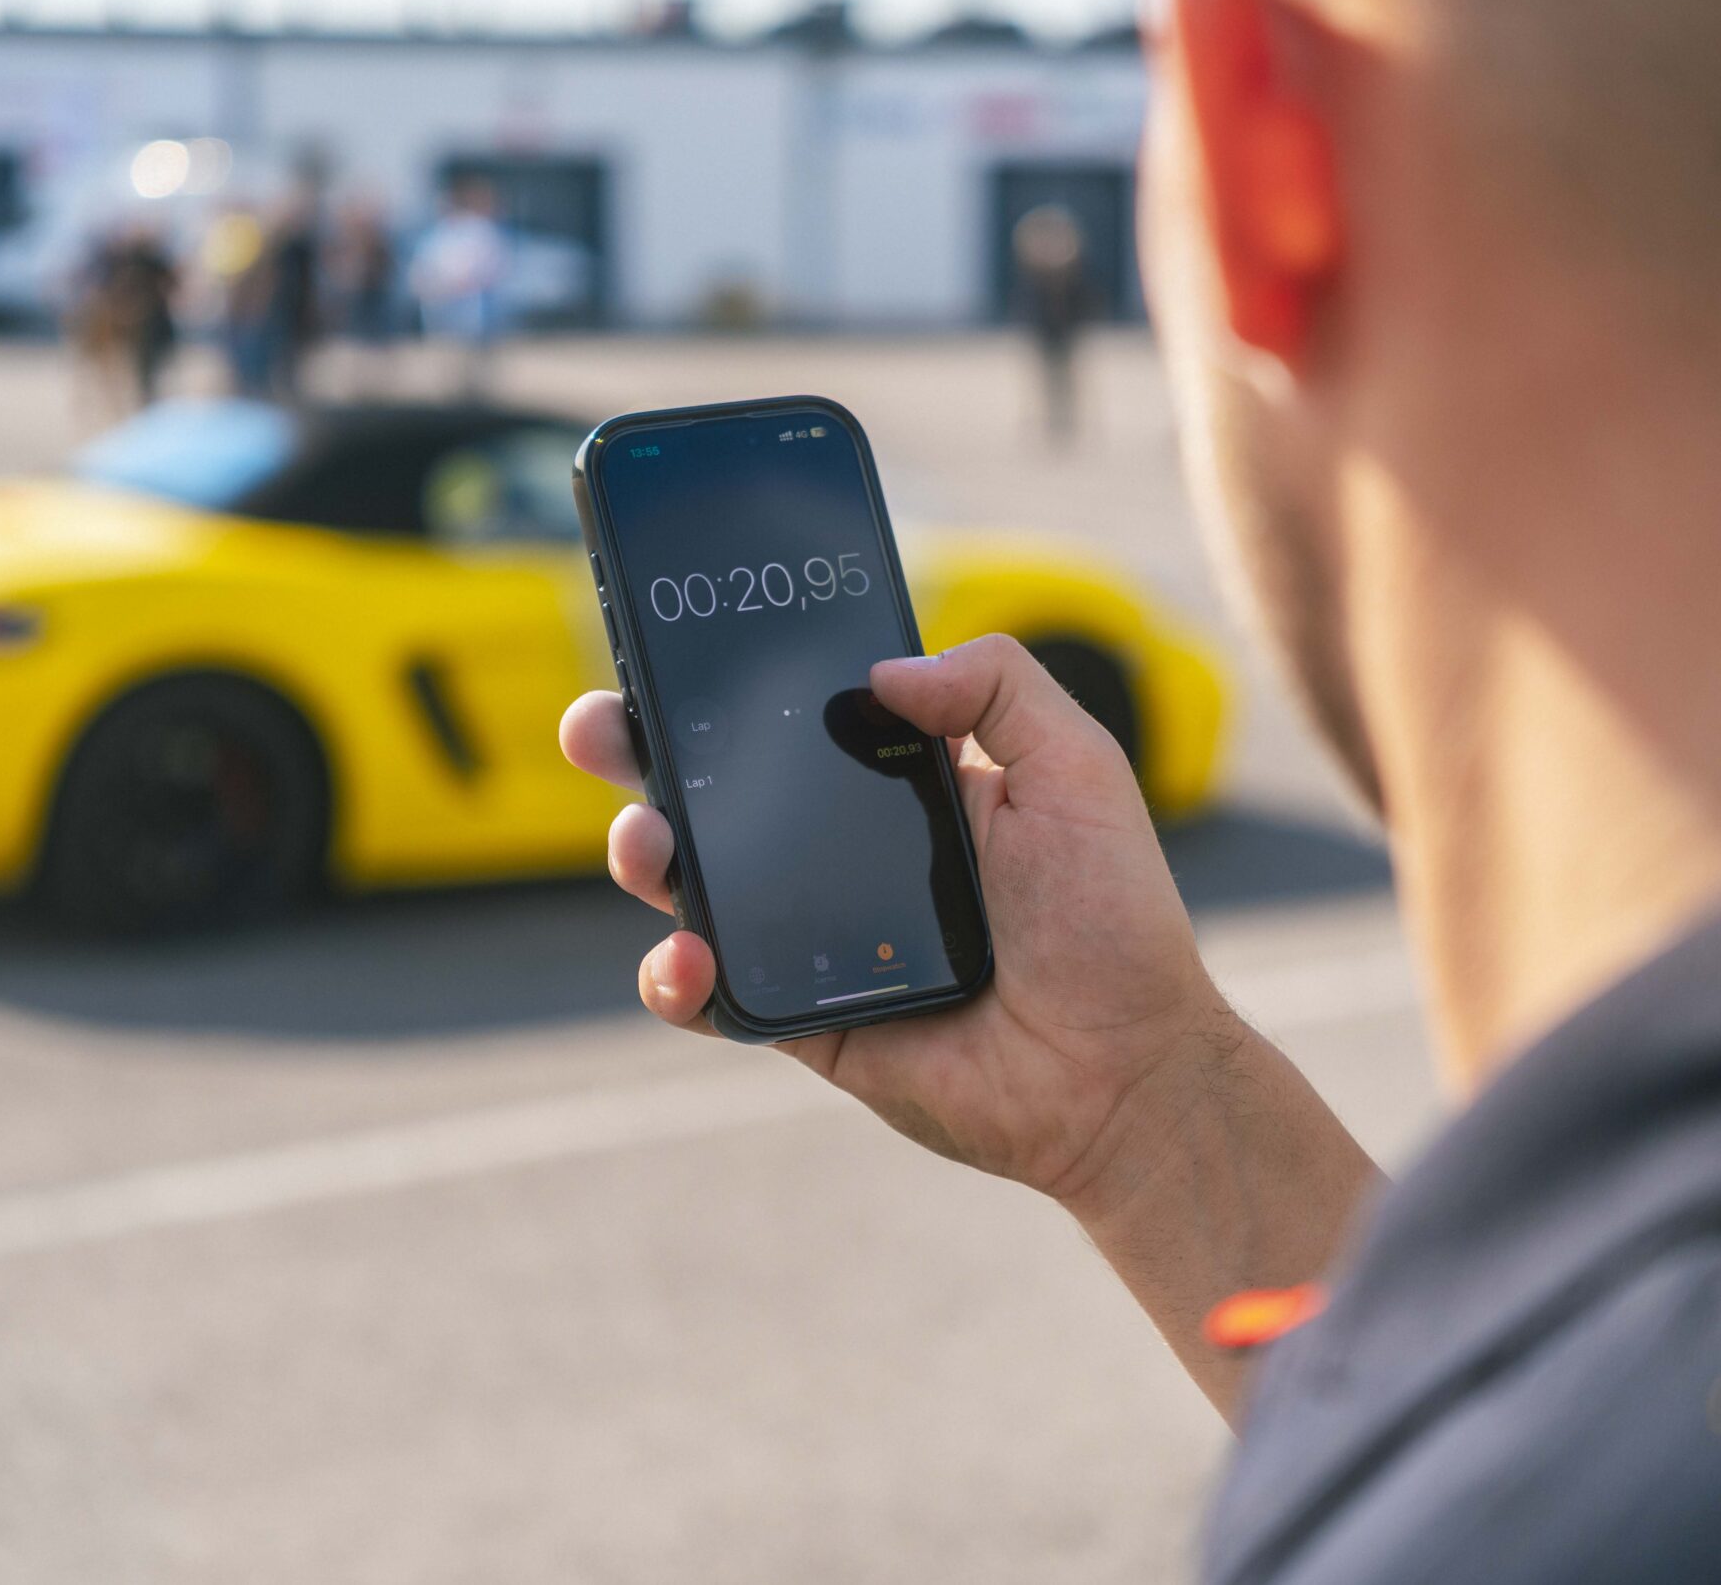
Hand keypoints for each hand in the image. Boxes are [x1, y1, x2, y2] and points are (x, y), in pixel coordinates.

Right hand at [562, 634, 1375, 1419]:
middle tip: (596, 728)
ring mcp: (814, 938)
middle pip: (712, 793)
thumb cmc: (1113, 920)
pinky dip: (676, 975)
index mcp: (898, 785)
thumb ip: (997, 684)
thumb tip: (882, 669)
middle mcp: (842, 855)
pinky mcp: (801, 1021)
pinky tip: (690, 956)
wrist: (1124, 1070)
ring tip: (648, 844)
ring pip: (691, 887)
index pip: (789, 722)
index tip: (665, 650)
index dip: (720, 688)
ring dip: (643, 853)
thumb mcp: (1078, 767)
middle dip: (638, 753)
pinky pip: (711, 994)